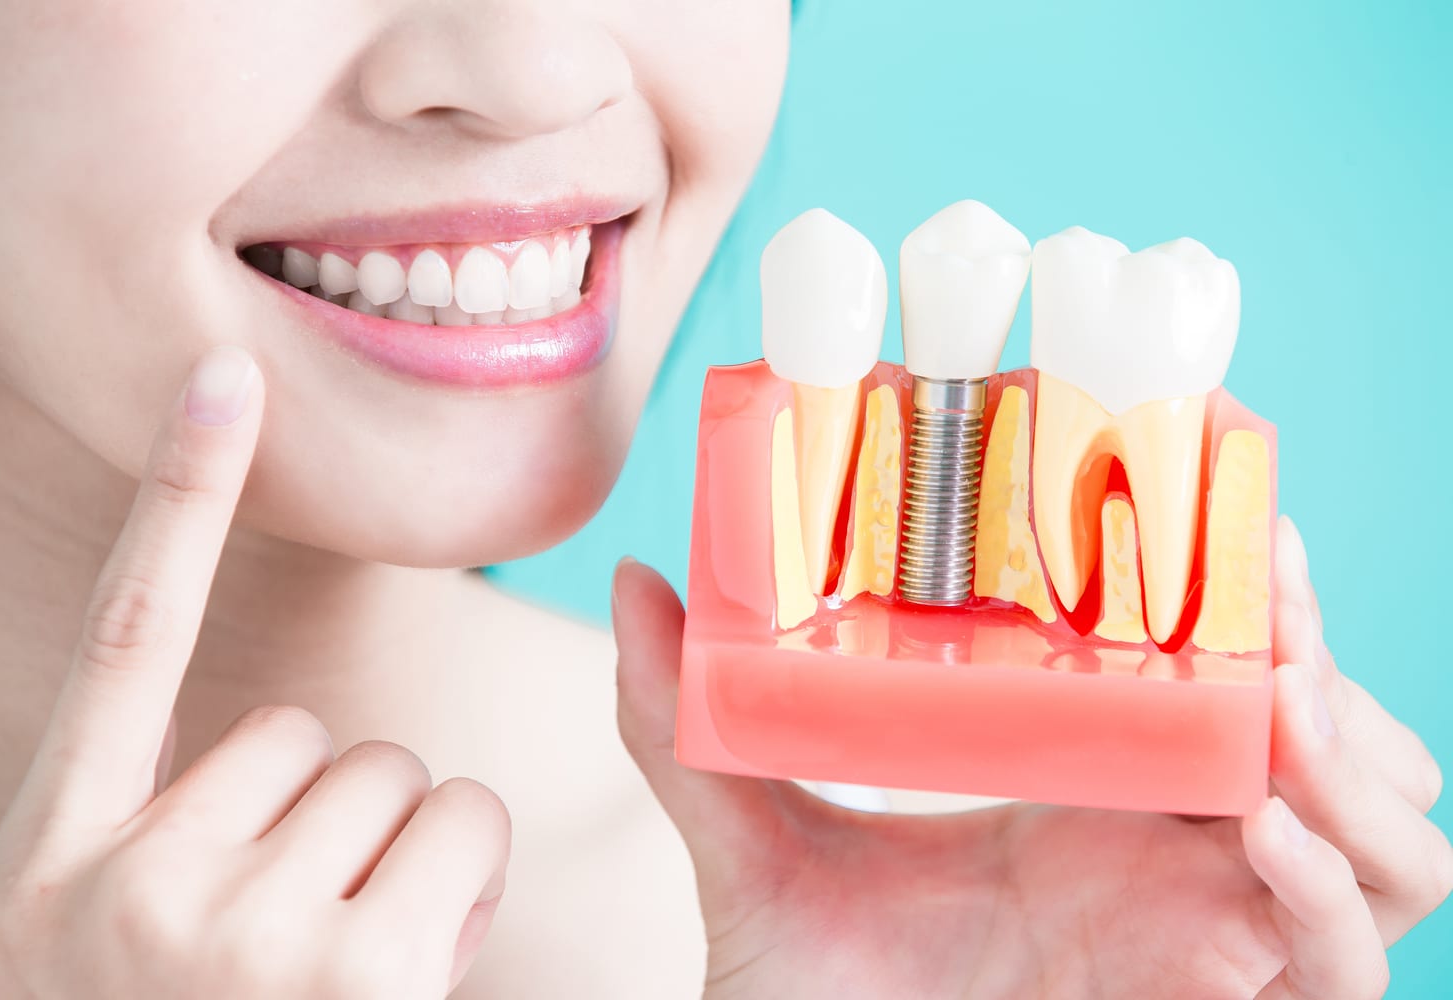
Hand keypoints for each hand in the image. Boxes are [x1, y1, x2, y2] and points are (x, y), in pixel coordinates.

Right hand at [0, 347, 509, 999]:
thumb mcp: (93, 932)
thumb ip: (168, 824)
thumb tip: (313, 754)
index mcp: (55, 852)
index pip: (124, 634)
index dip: (177, 494)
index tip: (220, 375)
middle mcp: (133, 879)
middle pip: (316, 733)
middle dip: (336, 815)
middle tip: (299, 927)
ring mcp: (241, 933)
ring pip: (397, 776)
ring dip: (399, 852)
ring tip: (344, 962)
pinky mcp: (356, 976)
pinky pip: (461, 832)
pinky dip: (459, 882)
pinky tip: (404, 971)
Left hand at [614, 518, 1449, 999]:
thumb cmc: (813, 990)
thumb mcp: (750, 836)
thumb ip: (682, 722)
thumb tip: (638, 583)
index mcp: (1092, 782)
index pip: (1221, 664)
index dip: (1246, 582)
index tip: (1221, 479)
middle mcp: (1175, 848)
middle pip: (1332, 734)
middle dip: (1322, 653)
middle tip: (1266, 578)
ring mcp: (1215, 934)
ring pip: (1390, 835)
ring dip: (1354, 754)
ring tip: (1275, 696)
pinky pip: (1349, 965)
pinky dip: (1335, 889)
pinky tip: (1262, 831)